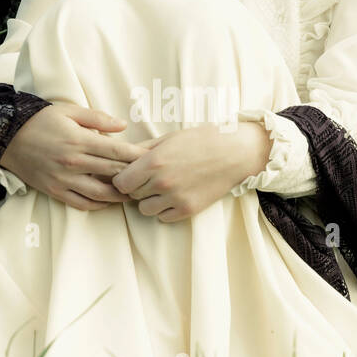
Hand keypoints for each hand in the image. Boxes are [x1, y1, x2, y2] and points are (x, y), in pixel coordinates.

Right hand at [0, 103, 147, 210]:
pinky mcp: (55, 191)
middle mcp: (73, 163)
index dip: (138, 157)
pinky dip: (99, 205)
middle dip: (135, 177)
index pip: (118, 152)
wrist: (6, 138)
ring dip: (120, 196)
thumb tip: (123, 126)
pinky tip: (109, 201)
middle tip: (151, 178)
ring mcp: (64, 180)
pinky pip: (82, 203)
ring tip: (134, 193)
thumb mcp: (68, 111)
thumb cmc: (40, 121)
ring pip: (101, 194)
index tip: (153, 158)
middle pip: (114, 174)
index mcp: (79, 141)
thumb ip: (98, 118)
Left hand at [111, 121, 270, 221]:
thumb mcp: (169, 138)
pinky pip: (163, 217)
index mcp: (154, 161)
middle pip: (132, 195)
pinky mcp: (188, 209)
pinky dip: (165, 209)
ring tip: (163, 188)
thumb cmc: (202, 140)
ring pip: (145, 209)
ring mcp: (175, 198)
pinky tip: (175, 195)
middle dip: (137, 187)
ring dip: (150, 200)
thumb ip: (143, 149)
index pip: (121, 182)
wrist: (235, 153)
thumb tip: (122, 157)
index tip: (132, 174)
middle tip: (151, 177)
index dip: (124, 178)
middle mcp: (162, 182)